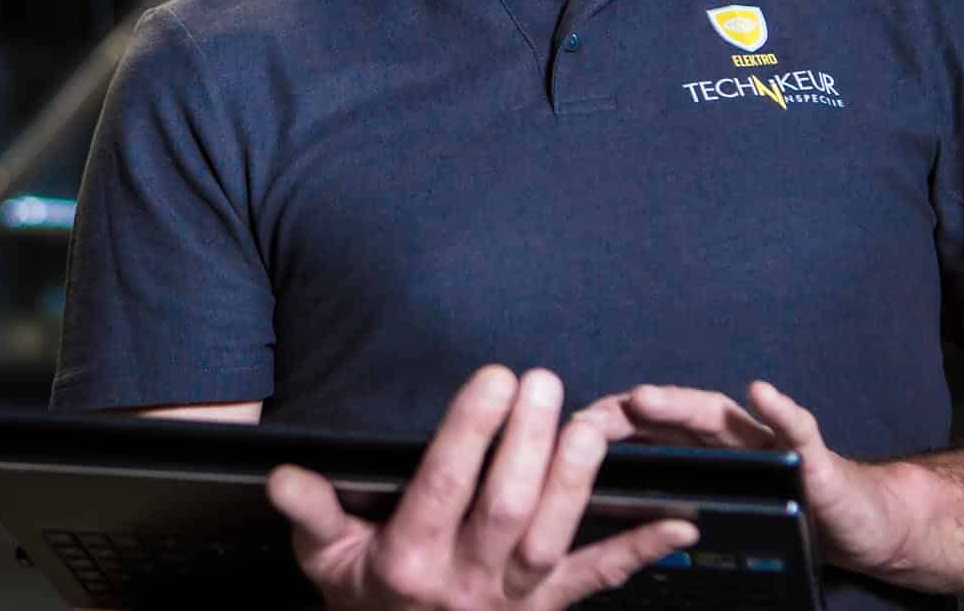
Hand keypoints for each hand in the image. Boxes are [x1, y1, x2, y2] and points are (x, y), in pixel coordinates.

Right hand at [266, 366, 698, 609]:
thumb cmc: (363, 596)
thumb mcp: (323, 559)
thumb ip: (310, 513)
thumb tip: (282, 475)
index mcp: (407, 559)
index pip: (444, 485)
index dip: (471, 431)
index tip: (493, 377)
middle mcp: (465, 581)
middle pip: (506, 508)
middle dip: (528, 442)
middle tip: (543, 380)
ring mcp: (513, 599)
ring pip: (553, 541)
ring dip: (578, 484)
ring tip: (593, 425)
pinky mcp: (549, 610)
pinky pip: (598, 582)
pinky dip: (642, 552)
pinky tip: (681, 521)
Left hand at [572, 381, 915, 576]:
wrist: (856, 522)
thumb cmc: (783, 509)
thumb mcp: (720, 504)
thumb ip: (673, 492)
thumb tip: (601, 494)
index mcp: (703, 448)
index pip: (645, 432)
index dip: (605, 427)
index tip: (561, 430)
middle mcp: (731, 435)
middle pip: (670, 417)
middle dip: (626, 412)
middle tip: (585, 417)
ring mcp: (771, 441)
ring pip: (719, 416)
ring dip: (682, 404)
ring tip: (646, 399)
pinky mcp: (814, 457)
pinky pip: (798, 429)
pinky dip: (781, 409)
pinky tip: (762, 393)